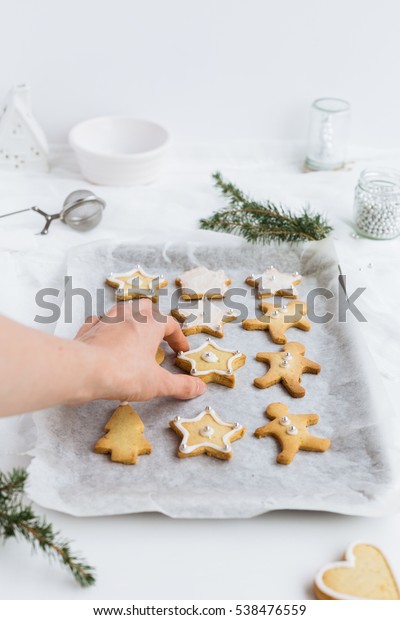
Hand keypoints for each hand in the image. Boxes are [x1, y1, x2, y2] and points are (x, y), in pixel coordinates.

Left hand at [74, 299, 205, 402]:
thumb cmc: (123, 373)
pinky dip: (106, 326)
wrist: (82, 370)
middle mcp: (129, 315)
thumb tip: (200, 387)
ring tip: (134, 334)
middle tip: (159, 336)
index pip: (170, 324)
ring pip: (122, 310)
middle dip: (156, 319)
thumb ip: (180, 385)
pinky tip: (106, 337)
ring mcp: (106, 319)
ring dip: (131, 319)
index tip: (181, 350)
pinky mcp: (88, 328)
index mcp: (150, 323)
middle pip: (147, 307)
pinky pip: (99, 321)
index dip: (178, 337)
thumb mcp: (157, 384)